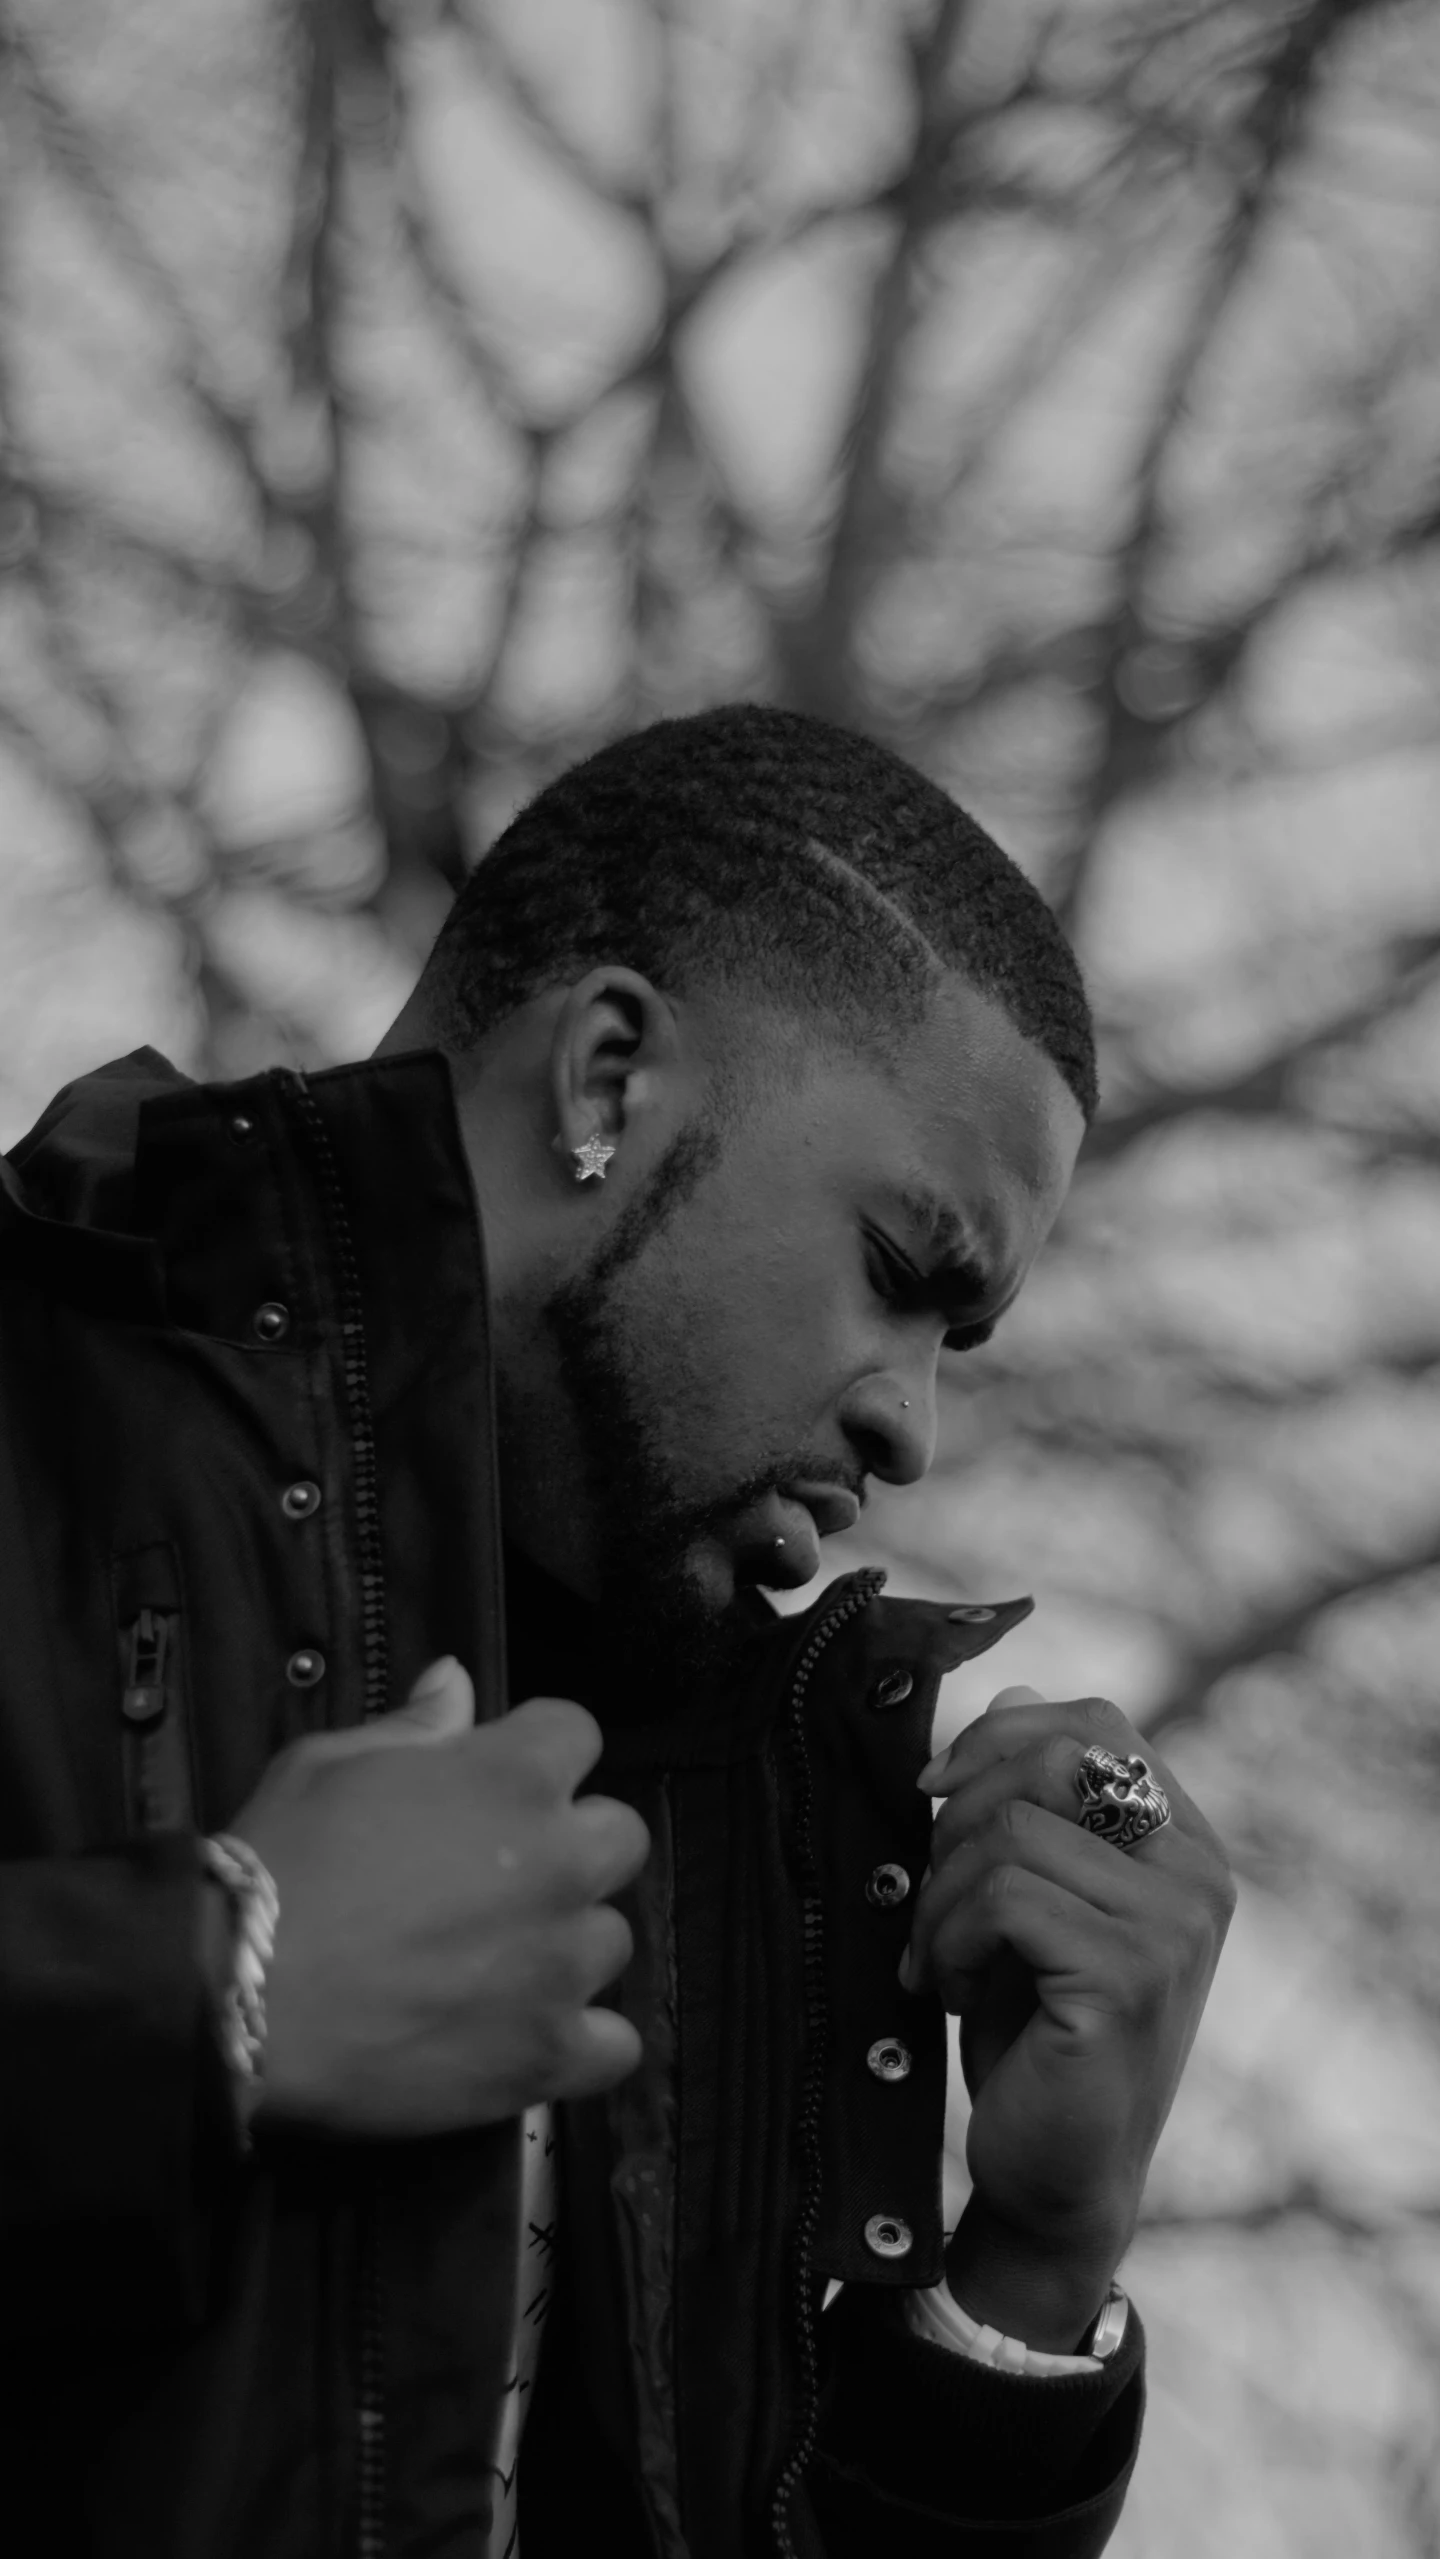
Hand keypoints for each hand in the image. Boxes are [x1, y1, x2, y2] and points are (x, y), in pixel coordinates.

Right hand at [229, 1658, 649, 2137]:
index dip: (538, 1755)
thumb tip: (458, 1679)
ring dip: (566, 1948)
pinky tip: (527, 2041)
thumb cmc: (278, 1866)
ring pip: (611, 1942)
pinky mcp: (549, 2055)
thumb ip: (413, 1726)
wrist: (236, 1997)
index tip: (498, 1786)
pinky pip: (616, 2048)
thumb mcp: (328, 1764)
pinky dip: (580, 2046)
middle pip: (620, 1838)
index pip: (577, 1733)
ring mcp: (562, 1965)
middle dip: (572, 1848)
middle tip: (503, 1881)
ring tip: (496, 1970)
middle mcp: (561, 1862)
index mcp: (515, 1775)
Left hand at [903, 1685, 1233, 2347]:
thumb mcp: (1032, 1897)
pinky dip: (946, 1939)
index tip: (934, 1789)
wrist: (1054, 2174)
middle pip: (1053, 1757)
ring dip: (940, 1896)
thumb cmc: (1034, 2031)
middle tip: (932, 1897)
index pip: (1098, 1720)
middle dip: (960, 1814)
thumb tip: (1010, 1692)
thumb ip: (1033, 1803)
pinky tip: (945, 1991)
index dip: (1002, 1734)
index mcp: (1184, 1843)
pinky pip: (1003, 1898)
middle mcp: (1197, 1874)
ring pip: (1010, 1832)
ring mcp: (1171, 1926)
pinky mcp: (1127, 1977)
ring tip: (936, 1959)